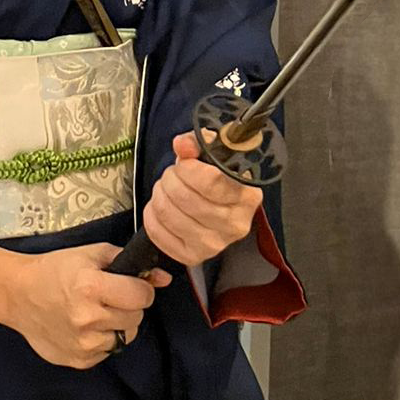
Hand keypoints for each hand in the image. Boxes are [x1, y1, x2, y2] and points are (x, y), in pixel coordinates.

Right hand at [6, 243, 172, 368]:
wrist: (18, 295)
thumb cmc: (55, 270)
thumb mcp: (91, 254)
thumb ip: (129, 262)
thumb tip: (163, 278)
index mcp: (90, 287)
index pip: (142, 295)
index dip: (140, 288)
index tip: (129, 285)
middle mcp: (87, 318)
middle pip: (136, 317)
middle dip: (128, 306)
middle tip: (108, 298)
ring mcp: (83, 343)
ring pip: (125, 336)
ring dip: (116, 324)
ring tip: (95, 312)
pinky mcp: (79, 360)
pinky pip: (108, 351)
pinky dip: (102, 339)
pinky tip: (85, 327)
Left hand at [142, 131, 261, 267]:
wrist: (217, 205)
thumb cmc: (217, 178)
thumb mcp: (212, 154)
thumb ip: (198, 143)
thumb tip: (182, 145)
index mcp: (247, 197)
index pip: (210, 182)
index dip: (188, 168)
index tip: (184, 161)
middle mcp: (234, 225)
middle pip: (185, 198)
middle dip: (170, 179)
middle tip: (173, 175)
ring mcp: (214, 245)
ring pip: (168, 213)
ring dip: (159, 195)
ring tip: (166, 190)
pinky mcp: (192, 256)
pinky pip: (158, 233)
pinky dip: (151, 216)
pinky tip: (160, 207)